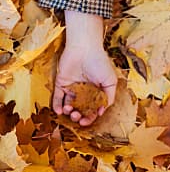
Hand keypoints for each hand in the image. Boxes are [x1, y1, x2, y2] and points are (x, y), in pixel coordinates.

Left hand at [52, 11, 116, 125]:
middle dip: (78, 115)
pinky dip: (57, 105)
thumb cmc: (100, 63)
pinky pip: (57, 97)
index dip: (90, 117)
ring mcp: (72, 88)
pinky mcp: (61, 83)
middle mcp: (84, 91)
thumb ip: (108, 97)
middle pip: (80, 108)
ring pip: (69, 104)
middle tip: (77, 116)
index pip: (92, 108)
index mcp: (96, 91)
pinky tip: (59, 111)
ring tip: (70, 111)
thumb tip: (102, 112)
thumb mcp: (110, 81)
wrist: (85, 49)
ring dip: (69, 111)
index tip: (86, 121)